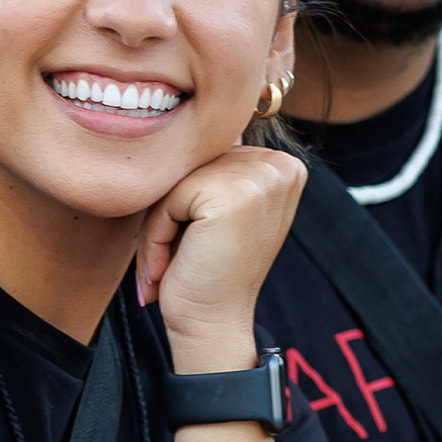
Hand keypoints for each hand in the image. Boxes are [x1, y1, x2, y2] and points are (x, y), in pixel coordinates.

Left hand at [137, 146, 306, 372]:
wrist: (213, 326)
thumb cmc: (207, 271)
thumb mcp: (221, 209)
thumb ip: (216, 166)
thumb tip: (185, 115)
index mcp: (284, 165)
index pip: (209, 154)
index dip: (190, 200)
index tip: (199, 244)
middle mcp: (282, 165)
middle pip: (193, 161)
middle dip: (173, 210)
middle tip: (181, 258)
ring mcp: (261, 177)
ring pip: (177, 178)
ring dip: (162, 222)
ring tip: (175, 261)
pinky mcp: (233, 193)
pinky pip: (168, 196)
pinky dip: (157, 233)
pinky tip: (175, 263)